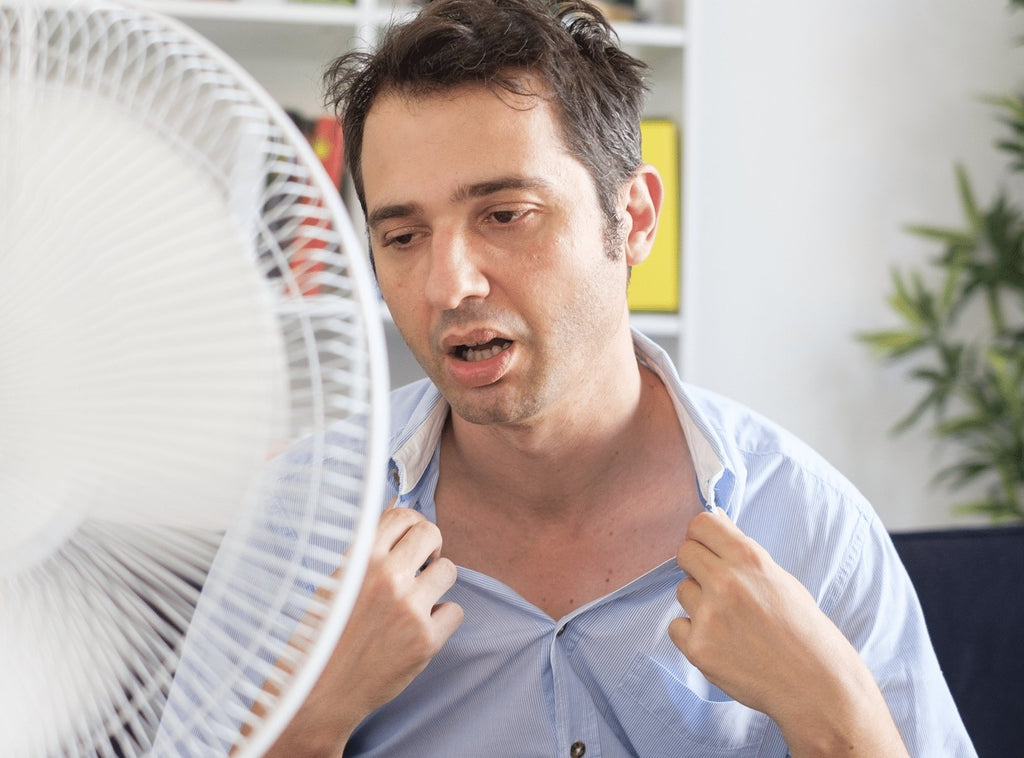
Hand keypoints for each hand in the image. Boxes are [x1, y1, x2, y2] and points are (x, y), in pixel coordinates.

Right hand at [263, 504, 462, 757]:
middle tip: (421, 563)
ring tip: (416, 598)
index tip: (410, 539)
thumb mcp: (336, 580)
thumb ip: (368, 544)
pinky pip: (455, 610)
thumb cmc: (323, 634)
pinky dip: (441, 618)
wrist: (319, 693)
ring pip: (448, 570)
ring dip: (436, 581)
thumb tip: (395, 502)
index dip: (411, 525)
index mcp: (361, 558)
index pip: (403, 516)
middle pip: (431, 534)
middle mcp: (388, 577)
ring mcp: (410, 608)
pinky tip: (419, 627)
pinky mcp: (426, 640)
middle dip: (428, 546)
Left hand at [669, 509, 907, 756]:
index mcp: (750, 559)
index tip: (709, 548)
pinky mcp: (697, 647)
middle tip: (717, 586)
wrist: (817, 687)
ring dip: (698, 602)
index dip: (703, 536)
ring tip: (730, 622)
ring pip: (682, 591)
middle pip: (684, 553)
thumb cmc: (806, 632)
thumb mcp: (782, 580)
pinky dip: (693, 634)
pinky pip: (677, 626)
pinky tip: (722, 643)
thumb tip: (715, 522)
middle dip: (697, 565)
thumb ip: (743, 555)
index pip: (701, 524)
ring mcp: (709, 615)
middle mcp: (726, 582)